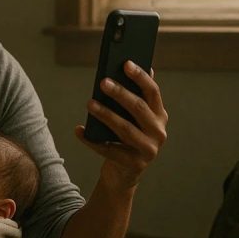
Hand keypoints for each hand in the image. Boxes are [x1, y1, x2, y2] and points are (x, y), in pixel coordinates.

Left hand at [75, 62, 167, 191]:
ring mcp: (149, 150)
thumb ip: (130, 98)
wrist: (123, 173)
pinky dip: (92, 140)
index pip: (153, 92)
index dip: (140, 77)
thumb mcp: (131, 119)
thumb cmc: (124, 139)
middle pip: (139, 108)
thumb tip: (122, 68)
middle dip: (120, 94)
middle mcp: (159, 132)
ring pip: (125, 129)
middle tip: (103, 82)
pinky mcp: (134, 165)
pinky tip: (79, 130)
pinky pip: (109, 150)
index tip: (126, 63)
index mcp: (159, 116)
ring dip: (106, 115)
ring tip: (90, 103)